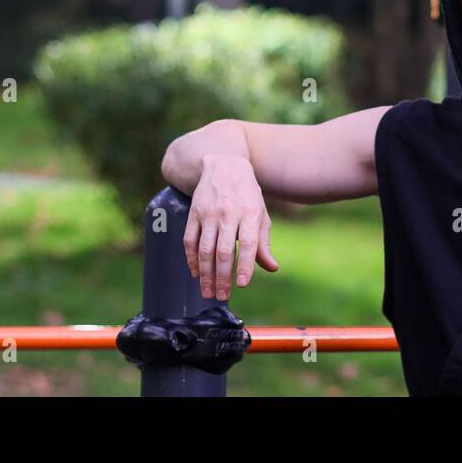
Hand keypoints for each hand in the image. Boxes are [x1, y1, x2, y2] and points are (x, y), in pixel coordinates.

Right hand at [177, 149, 279, 300]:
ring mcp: (208, 213)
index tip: (242, 284)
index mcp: (250, 213)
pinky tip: (196, 273)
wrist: (223, 166)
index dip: (245, 264)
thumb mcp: (260, 214)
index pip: (247, 243)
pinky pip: (189, 240)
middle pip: (223, 251)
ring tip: (208, 292)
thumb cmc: (247, 195)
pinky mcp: (193, 213)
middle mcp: (228, 213)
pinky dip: (191, 260)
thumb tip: (272, 268)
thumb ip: (263, 243)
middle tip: (222, 296)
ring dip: (205, 274)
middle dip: (222, 277)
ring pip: (204, 249)